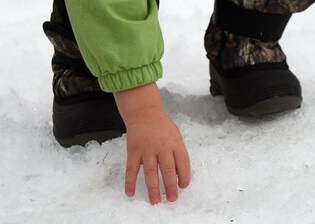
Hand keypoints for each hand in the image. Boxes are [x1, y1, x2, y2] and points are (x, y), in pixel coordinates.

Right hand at [114, 84, 190, 203]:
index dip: (184, 176)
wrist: (144, 113)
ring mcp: (147, 150)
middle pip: (168, 170)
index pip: (183, 162)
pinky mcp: (133, 152)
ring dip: (153, 188)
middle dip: (170, 186)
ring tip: (155, 202)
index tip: (183, 187)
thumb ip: (177, 154)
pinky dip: (130, 182)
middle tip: (172, 199)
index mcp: (175, 144)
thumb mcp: (176, 136)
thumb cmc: (162, 127)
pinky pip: (131, 170)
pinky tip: (130, 193)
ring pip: (150, 172)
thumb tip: (178, 175)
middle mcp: (162, 148)